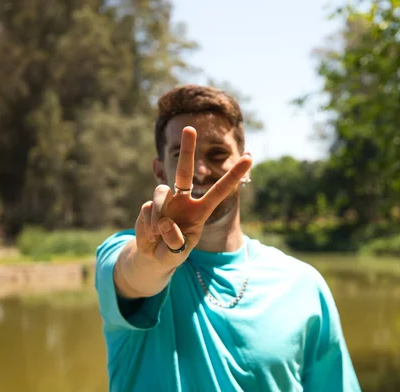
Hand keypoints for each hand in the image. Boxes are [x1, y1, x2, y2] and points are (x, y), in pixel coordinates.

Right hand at [134, 126, 251, 269]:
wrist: (153, 256)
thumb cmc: (172, 251)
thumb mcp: (179, 252)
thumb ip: (176, 240)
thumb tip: (165, 222)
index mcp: (200, 210)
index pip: (220, 190)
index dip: (234, 174)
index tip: (250, 156)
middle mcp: (183, 200)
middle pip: (185, 172)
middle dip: (187, 150)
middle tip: (189, 128)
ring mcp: (166, 201)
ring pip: (162, 192)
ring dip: (160, 213)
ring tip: (158, 233)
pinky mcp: (149, 206)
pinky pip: (149, 209)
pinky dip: (149, 225)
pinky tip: (151, 235)